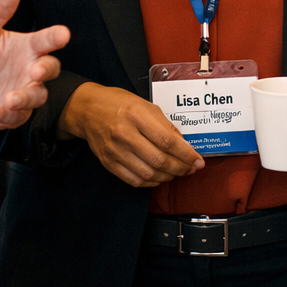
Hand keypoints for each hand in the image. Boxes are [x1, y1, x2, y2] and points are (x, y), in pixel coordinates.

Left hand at [0, 0, 69, 129]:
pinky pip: (15, 116)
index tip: (63, 34)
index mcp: (28, 48)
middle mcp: (31, 70)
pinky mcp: (14, 113)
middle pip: (51, 70)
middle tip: (35, 71)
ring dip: (25, 97)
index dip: (56, 36)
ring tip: (9, 98)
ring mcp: (24, 92)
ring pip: (37, 96)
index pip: (47, 40)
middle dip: (46, 71)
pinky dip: (2, 113)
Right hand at [59, 82, 204, 186]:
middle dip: (180, 168)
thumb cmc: (119, 104)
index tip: (198, 160)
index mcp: (137, 115)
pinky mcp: (108, 163)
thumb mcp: (146, 105)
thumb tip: (183, 145)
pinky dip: (151, 182)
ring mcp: (115, 151)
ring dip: (167, 177)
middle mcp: (125, 134)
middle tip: (190, 169)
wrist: (88, 109)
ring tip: (177, 172)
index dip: (186, 154)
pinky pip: (134, 180)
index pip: (167, 141)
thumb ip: (165, 125)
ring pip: (148, 173)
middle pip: (159, 160)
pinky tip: (159, 177)